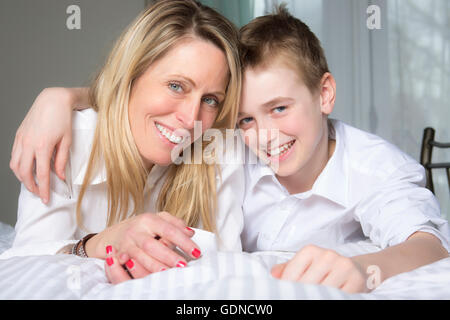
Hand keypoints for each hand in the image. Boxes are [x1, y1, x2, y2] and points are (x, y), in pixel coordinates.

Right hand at [10, 87, 74, 203]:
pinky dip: (18, 166)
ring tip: (32, 183)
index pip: (42, 175)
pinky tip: (26, 169)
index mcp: (43, 147)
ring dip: (22, 177)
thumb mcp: (67, 141)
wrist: (53, 100)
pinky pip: (14, 155)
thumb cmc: (63, 119)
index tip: (45, 199)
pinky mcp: (18, 135)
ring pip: (15, 165)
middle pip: (24, 173)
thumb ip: (62, 160)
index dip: (43, 189)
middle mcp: (28, 144)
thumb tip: (60, 176)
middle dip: (31, 187)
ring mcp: (21, 139)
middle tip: (39, 194)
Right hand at [86, 211, 201, 278]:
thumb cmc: (142, 227)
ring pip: (140, 257)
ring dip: (154, 266)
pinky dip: (137, 272)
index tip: (196, 252)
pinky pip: (128, 266)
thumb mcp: (159, 220)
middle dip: (168, 256)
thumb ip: (176, 224)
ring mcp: (126, 243)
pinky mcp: (118, 255)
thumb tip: (191, 233)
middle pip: (153, 245)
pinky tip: (147, 278)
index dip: (183, 241)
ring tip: (167, 273)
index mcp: (149, 220)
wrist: (114, 234)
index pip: (169, 230)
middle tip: (183, 265)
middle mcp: (136, 230)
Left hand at [271, 244, 368, 292]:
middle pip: (307, 283)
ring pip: (323, 290)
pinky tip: (327, 298)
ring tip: (311, 297)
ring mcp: (343, 267)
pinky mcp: (356, 280)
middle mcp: (328, 255)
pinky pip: (340, 295)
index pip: (292, 272)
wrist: (358, 269)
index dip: (287, 286)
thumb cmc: (325, 268)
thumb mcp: (306, 264)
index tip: (285, 293)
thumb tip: (273, 274)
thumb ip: (289, 268)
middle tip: (296, 297)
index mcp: (311, 250)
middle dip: (300, 294)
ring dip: (316, 297)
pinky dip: (332, 298)